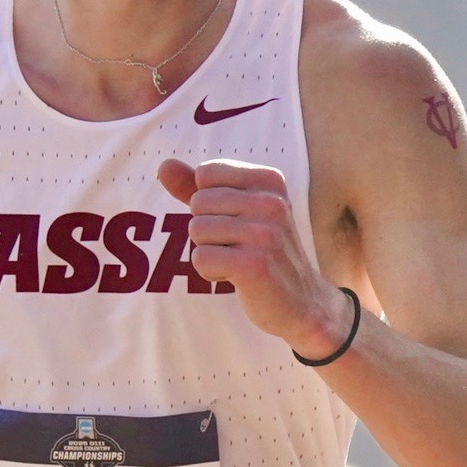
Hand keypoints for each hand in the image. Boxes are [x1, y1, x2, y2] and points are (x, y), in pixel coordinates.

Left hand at [158, 158, 350, 357]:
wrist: (302, 301)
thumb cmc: (262, 251)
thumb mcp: (235, 210)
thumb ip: (196, 187)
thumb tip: (164, 165)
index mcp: (270, 180)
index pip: (206, 174)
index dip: (209, 203)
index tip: (237, 221)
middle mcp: (271, 202)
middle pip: (198, 203)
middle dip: (207, 230)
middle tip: (238, 246)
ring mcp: (266, 233)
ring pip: (197, 230)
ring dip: (209, 251)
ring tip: (238, 261)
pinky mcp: (255, 265)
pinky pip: (200, 258)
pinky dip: (210, 272)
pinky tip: (236, 277)